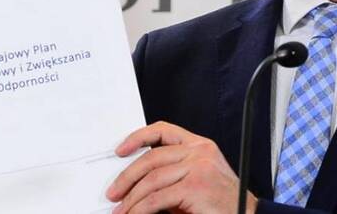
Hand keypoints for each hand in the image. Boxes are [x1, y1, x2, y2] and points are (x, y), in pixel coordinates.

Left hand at [107, 121, 256, 213]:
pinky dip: (140, 209)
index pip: (164, 130)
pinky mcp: (195, 187)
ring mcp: (198, 168)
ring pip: (151, 180)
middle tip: (114, 192)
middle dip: (127, 177)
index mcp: (201, 146)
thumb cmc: (223, 204)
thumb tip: (138, 182)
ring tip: (121, 210)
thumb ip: (172, 174)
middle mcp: (200, 152)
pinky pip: (156, 198)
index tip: (121, 150)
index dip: (138, 137)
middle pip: (151, 157)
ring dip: (131, 198)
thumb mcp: (197, 180)